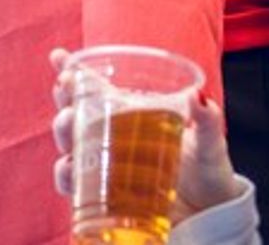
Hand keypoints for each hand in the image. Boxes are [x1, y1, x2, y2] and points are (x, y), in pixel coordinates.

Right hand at [50, 50, 237, 217]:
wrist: (209, 212)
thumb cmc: (206, 170)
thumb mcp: (210, 142)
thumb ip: (207, 120)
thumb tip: (199, 96)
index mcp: (133, 113)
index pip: (97, 87)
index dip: (74, 71)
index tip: (58, 57)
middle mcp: (113, 136)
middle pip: (77, 111)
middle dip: (65, 99)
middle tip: (66, 90)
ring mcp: (106, 165)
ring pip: (71, 144)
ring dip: (64, 132)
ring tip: (70, 125)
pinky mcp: (104, 194)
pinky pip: (75, 184)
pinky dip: (67, 176)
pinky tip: (70, 169)